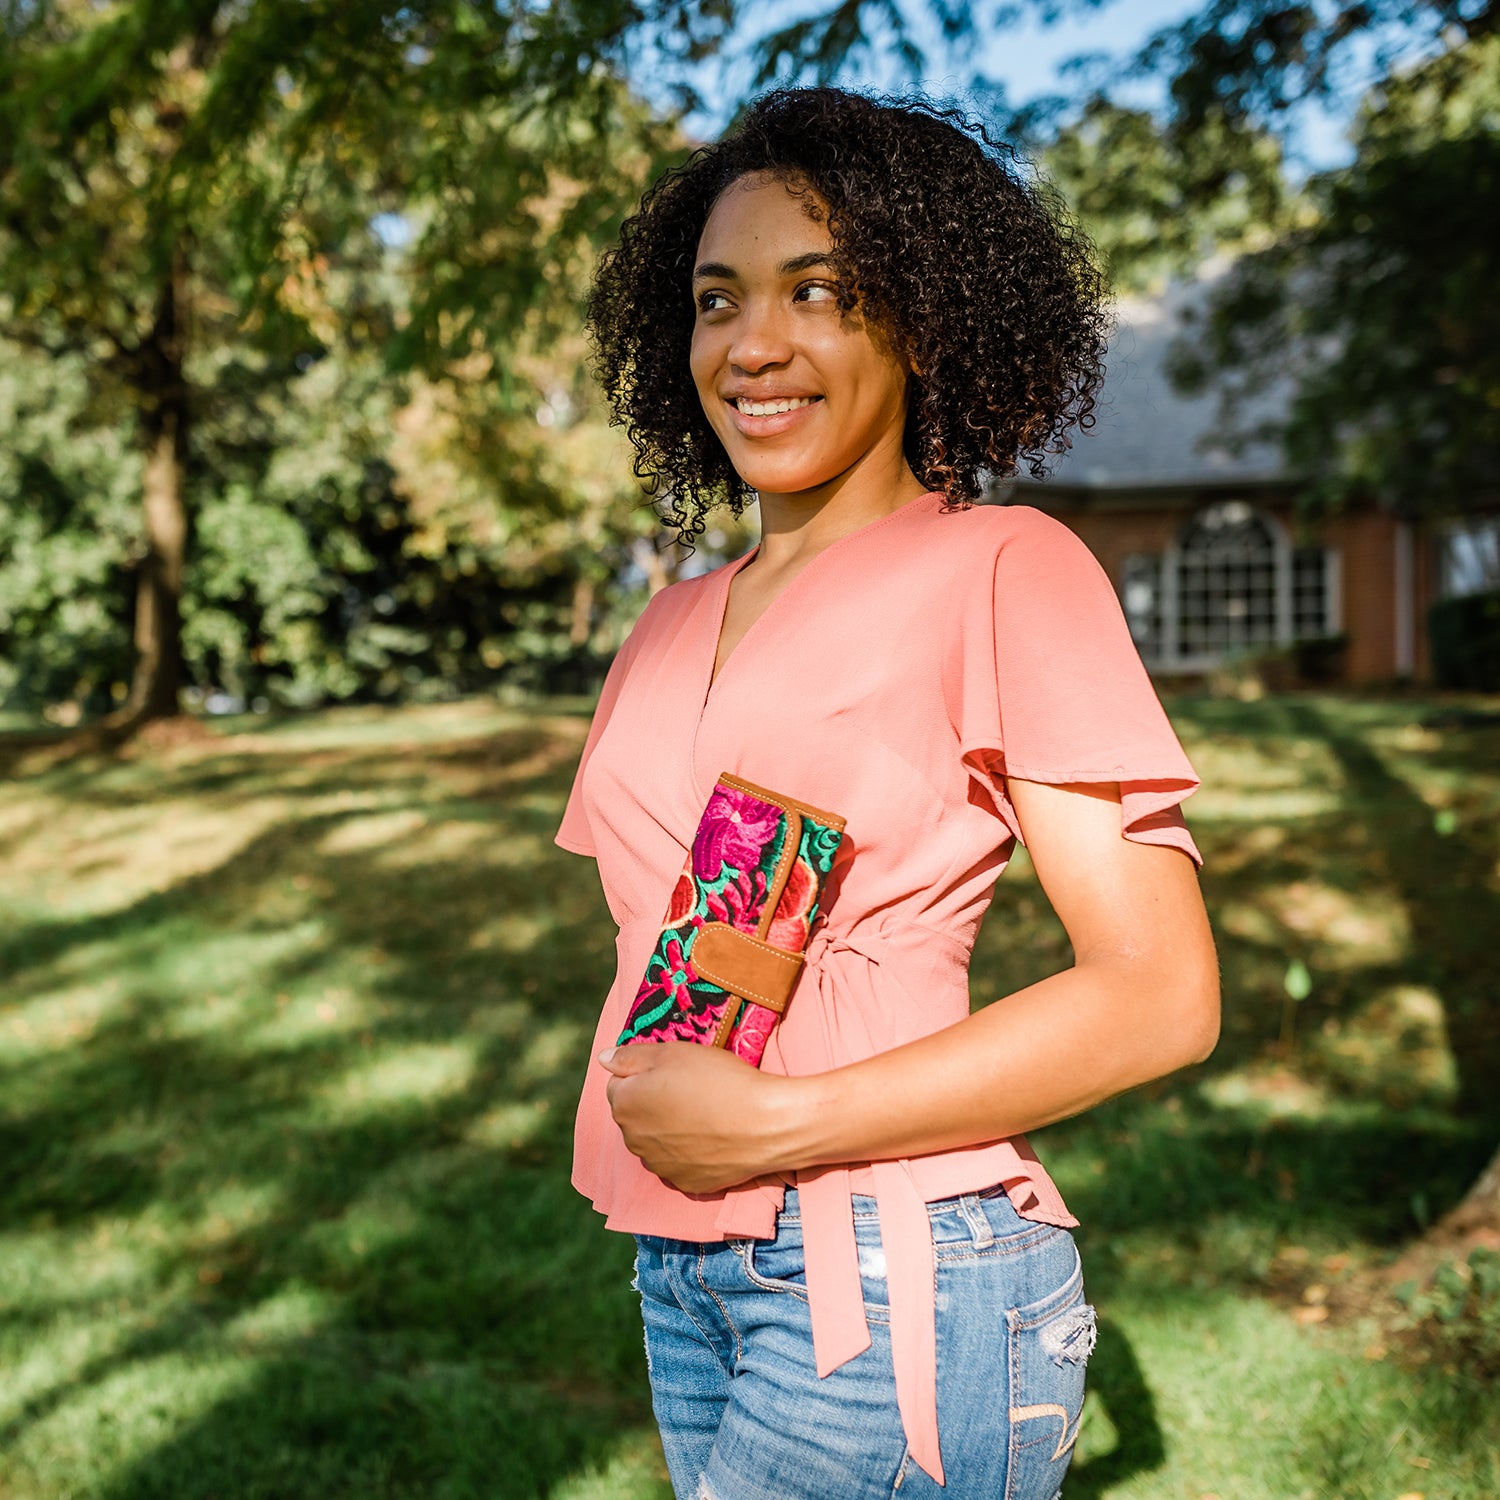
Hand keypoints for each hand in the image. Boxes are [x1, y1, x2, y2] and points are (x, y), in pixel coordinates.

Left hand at [599, 1041, 802, 1193]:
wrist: (764, 1124)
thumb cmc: (717, 1080)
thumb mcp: (673, 1052)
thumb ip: (630, 1055)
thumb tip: (603, 1059)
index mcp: (624, 1104)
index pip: (619, 1084)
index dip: (645, 1074)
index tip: (673, 1071)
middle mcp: (633, 1140)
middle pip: (635, 1115)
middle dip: (653, 1103)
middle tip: (690, 1089)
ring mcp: (658, 1166)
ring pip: (655, 1141)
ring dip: (668, 1129)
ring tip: (704, 1113)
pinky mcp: (684, 1183)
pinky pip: (677, 1163)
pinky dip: (688, 1151)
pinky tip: (711, 1137)